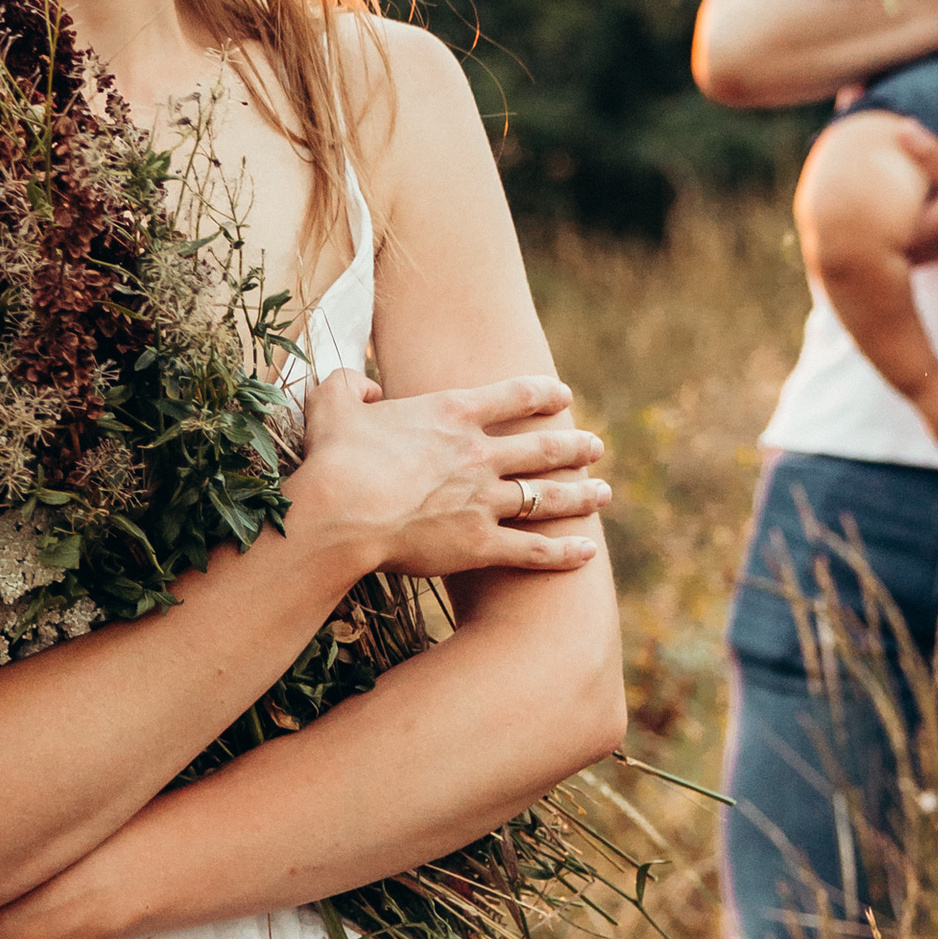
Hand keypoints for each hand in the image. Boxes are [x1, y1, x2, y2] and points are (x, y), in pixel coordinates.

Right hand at [290, 369, 608, 582]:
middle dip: (575, 447)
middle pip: (543, 447)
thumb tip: (365, 386)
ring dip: (581, 496)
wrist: (341, 511)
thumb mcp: (333, 403)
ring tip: (604, 493)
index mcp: (452, 412)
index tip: (564, 395)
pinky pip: (533, 549)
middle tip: (596, 446)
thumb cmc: (334, 457)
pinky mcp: (480, 544)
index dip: (543, 392)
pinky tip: (588, 554)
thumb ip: (350, 384)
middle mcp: (479, 454)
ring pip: (547, 497)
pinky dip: (564, 553)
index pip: (514, 395)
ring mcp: (484, 500)